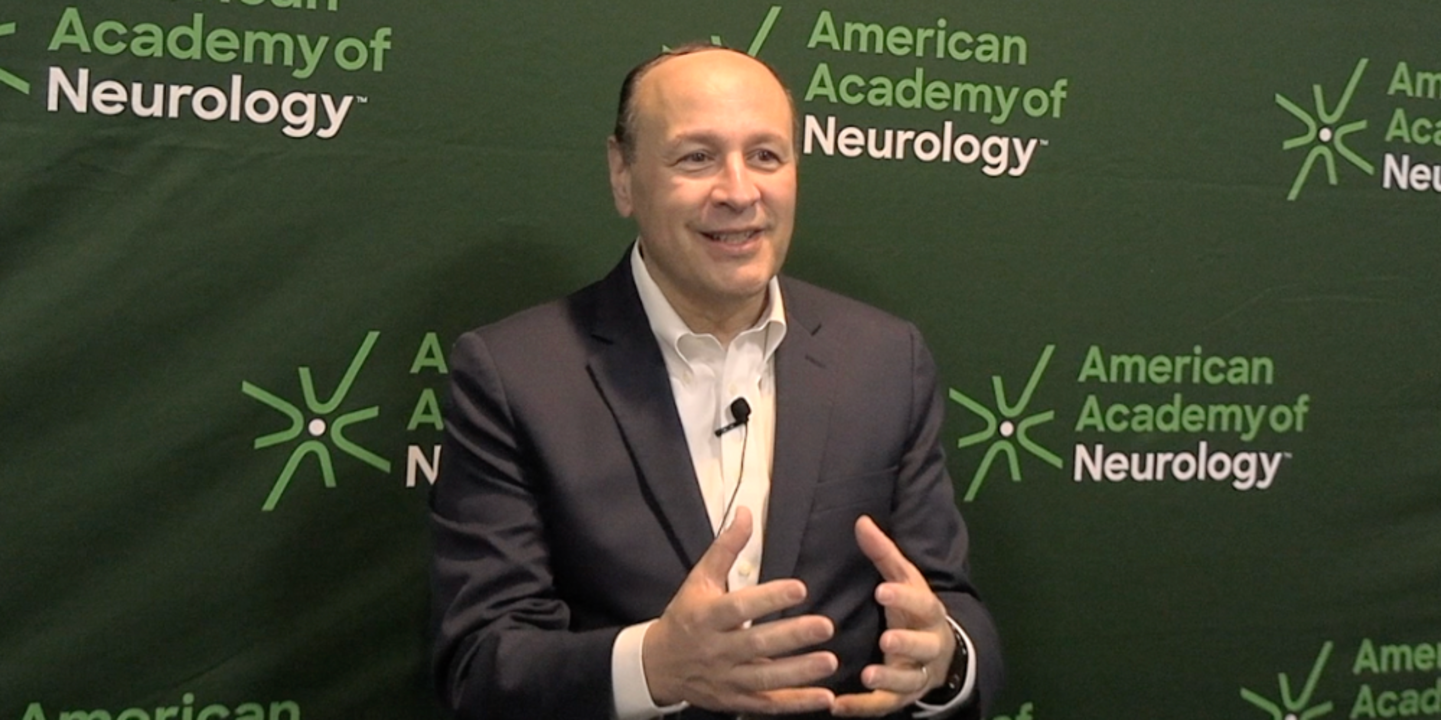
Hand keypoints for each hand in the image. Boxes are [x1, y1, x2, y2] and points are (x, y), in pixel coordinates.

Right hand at [643, 506, 839, 713]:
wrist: (658, 666)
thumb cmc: (685, 616)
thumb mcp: (699, 580)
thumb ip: (725, 548)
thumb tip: (747, 512)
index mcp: (706, 617)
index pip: (739, 607)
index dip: (769, 598)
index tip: (800, 588)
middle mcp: (716, 650)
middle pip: (756, 644)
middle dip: (791, 637)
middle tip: (826, 626)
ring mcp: (727, 679)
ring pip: (765, 678)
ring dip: (799, 673)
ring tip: (830, 662)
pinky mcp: (736, 701)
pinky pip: (769, 705)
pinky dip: (797, 704)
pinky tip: (825, 698)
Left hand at [832, 515, 955, 716]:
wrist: (940, 654)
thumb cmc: (912, 609)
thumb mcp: (903, 579)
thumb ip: (883, 553)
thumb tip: (860, 520)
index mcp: (929, 613)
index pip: (923, 604)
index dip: (904, 598)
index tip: (882, 590)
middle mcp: (929, 646)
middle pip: (925, 647)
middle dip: (907, 644)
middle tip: (886, 639)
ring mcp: (917, 674)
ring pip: (909, 681)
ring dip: (890, 680)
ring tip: (868, 676)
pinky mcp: (901, 697)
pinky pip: (884, 705)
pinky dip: (863, 708)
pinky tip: (838, 706)